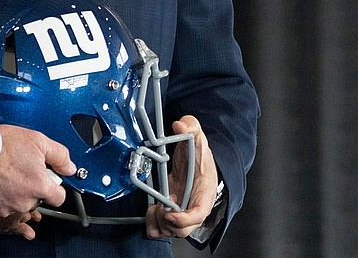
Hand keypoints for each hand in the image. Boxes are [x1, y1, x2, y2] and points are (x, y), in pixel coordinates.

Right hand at [0, 125, 74, 220]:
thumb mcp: (38, 141)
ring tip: (3, 172)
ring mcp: (5, 208)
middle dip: (30, 186)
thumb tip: (69, 167)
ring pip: (15, 203)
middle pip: (35, 199)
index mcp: (39, 187)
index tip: (47, 179)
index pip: (58, 198)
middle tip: (19, 168)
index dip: (54, 187)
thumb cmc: (2, 145)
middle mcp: (24, 201)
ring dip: (12, 192)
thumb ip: (59, 156)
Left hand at [145, 115, 218, 239]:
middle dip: (168, 222)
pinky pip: (161, 229)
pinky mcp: (171, 215)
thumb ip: (191, 127)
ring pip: (170, 232)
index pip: (199, 214)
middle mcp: (194, 208)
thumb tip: (179, 124)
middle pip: (183, 230)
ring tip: (155, 207)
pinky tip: (152, 210)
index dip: (184, 219)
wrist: (198, 163)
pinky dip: (153, 224)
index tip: (170, 213)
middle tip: (159, 207)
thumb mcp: (198, 138)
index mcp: (204, 193)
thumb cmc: (200, 157)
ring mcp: (183, 214)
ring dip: (159, 224)